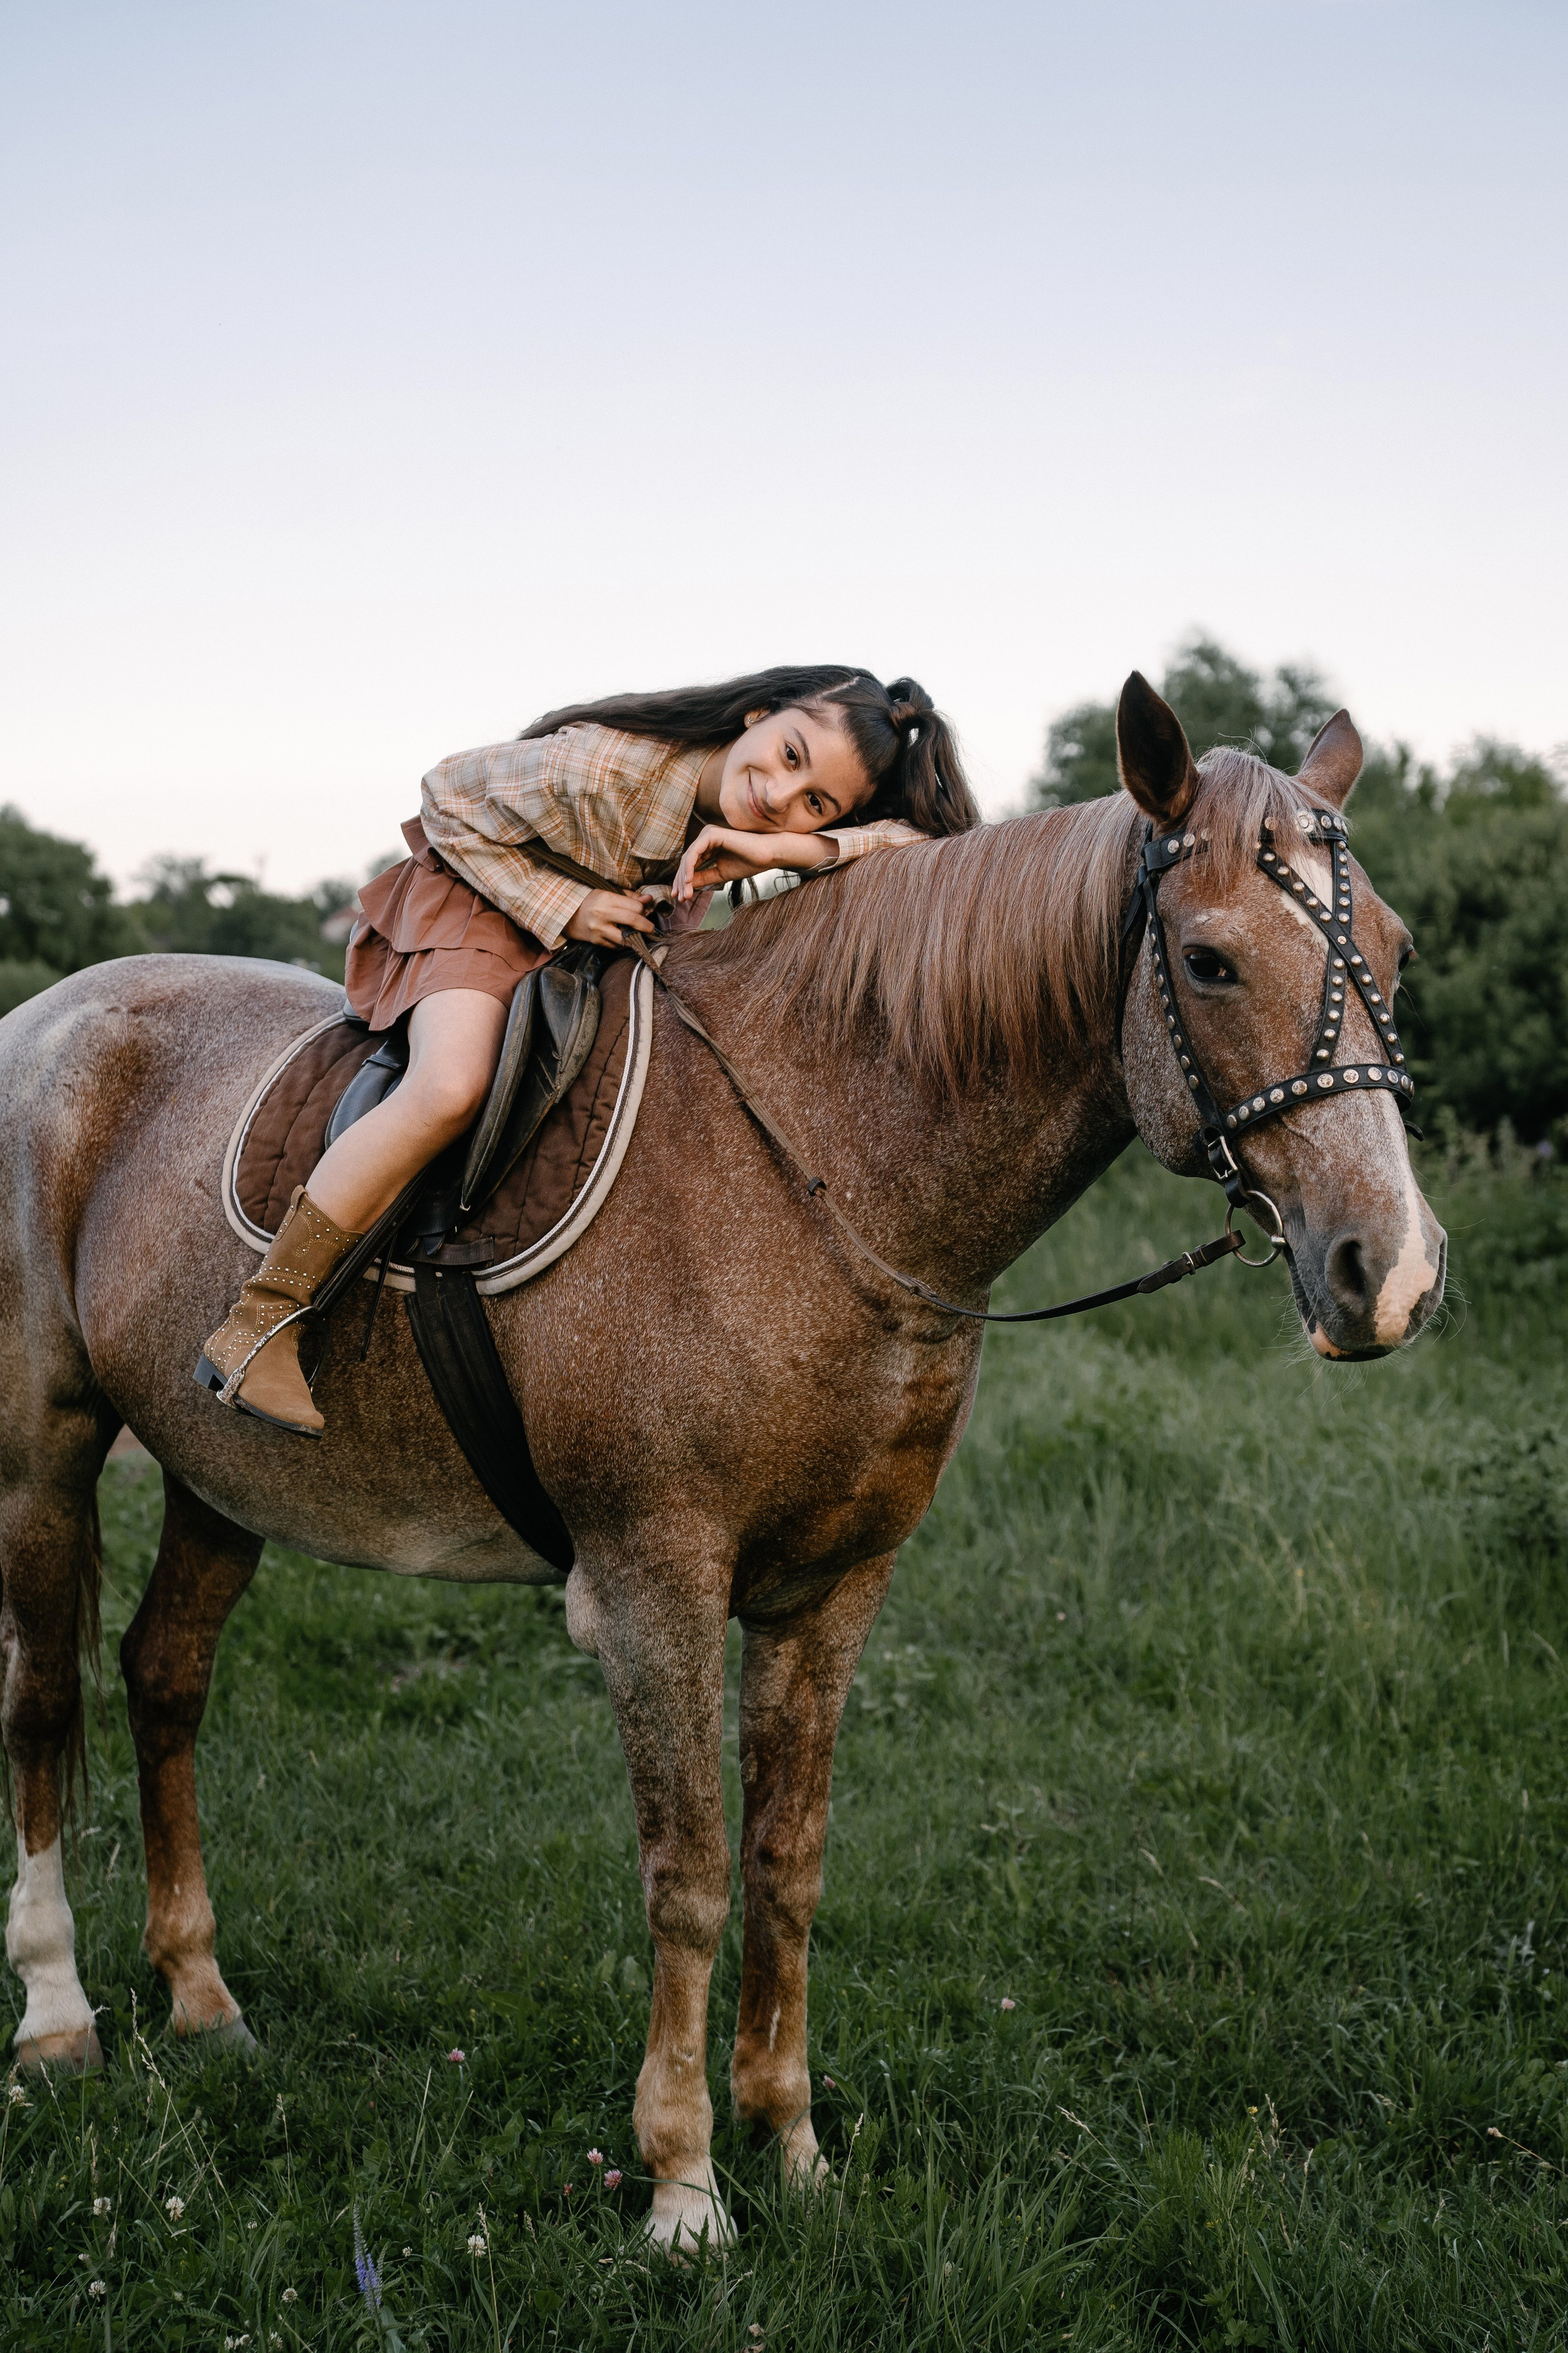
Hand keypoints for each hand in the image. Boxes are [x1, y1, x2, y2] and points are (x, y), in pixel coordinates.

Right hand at [565, 887, 656, 946]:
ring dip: (635, 937)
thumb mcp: (609, 892)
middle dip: (646, 926)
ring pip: (626, 938)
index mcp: (606, 898)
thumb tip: (649, 899)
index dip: (644, 910)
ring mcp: (599, 929)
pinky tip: (623, 938)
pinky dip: (623, 943)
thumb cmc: (592, 902)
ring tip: (637, 934)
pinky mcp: (596, 941)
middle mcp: (602, 914)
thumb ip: (630, 896)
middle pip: (633, 920)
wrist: (569, 915)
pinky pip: (616, 946)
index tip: (645, 912)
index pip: (634, 906)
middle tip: (651, 928)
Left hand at [672, 824, 836, 903]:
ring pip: (688, 857)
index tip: (681, 898)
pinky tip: (688, 882)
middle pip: (686, 861)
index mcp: (709, 845)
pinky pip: (694, 853)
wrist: (768, 855)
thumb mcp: (720, 874)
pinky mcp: (712, 834)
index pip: (691, 864)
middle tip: (679, 898)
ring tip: (684, 895)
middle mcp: (707, 837)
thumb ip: (703, 878)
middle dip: (681, 881)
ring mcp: (708, 833)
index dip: (684, 881)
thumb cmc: (748, 863)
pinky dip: (689, 868)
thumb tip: (686, 887)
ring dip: (684, 877)